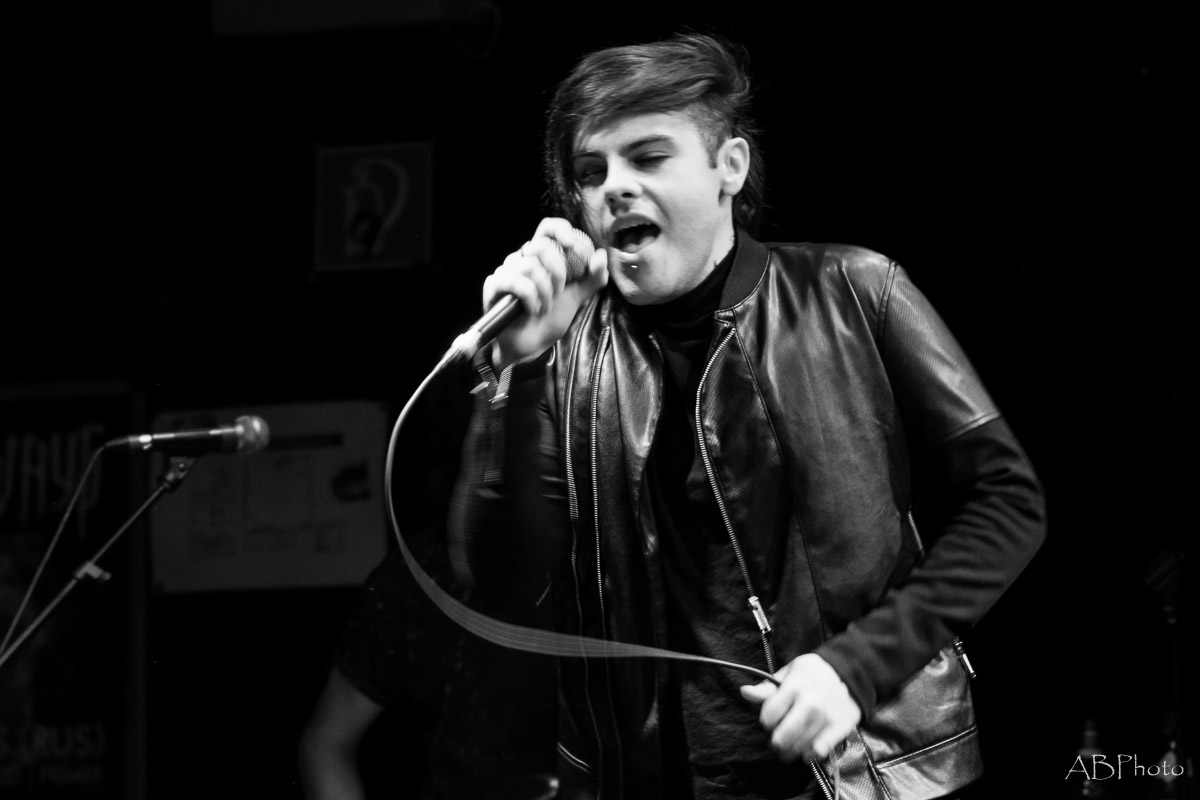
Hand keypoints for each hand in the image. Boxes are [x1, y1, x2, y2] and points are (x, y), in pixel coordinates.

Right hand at [484, 218, 607, 368]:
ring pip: (529, 265)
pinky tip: (532, 310)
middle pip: (541, 246)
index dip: (561, 230)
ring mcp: (506, 271)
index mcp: (541, 257)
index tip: (574, 246)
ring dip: (544, 291)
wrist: (531, 346)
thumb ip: (591, 279)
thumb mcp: (576, 298)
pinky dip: (529, 298)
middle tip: (559, 293)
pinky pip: (514, 281)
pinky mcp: (494, 285)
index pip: (548, 228)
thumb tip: (602, 255)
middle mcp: (522, 259)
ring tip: (545, 308)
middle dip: (557, 272)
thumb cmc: (549, 320)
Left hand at [739, 653, 860, 762]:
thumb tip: (744, 692)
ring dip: (791, 751)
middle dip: (776, 742)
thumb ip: (767, 687)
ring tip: (789, 748)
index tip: (770, 720)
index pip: (769, 715)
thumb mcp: (789, 673)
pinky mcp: (840, 727)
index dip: (766, 720)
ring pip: (800, 746)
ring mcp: (827, 717)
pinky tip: (805, 753)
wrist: (849, 672)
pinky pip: (820, 750)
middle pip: (783, 736)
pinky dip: (810, 755)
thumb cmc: (812, 673)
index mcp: (795, 685)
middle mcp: (811, 702)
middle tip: (776, 741)